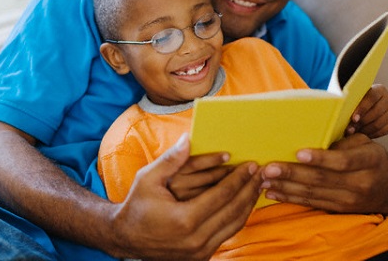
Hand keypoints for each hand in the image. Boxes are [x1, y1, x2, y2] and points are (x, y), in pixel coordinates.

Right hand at [111, 134, 261, 259]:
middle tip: (261, 173)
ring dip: (248, 204)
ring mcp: (199, 251)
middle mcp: (195, 239)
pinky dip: (238, 218)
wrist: (126, 237)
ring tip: (258, 186)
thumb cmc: (136, 205)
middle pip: (234, 211)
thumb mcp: (149, 178)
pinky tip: (243, 203)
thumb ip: (171, 159)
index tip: (250, 165)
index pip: (222, 195)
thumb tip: (188, 138)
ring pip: (234, 225)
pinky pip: (226, 234)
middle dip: (249, 190)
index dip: (239, 179)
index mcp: (184, 219)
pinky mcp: (200, 256)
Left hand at [261, 134, 387, 219]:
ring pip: (313, 193)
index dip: (320, 158)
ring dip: (286, 187)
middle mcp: (360, 183)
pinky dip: (290, 198)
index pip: (342, 161)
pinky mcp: (339, 209)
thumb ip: (342, 142)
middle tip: (269, 168)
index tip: (298, 153)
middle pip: (322, 179)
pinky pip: (311, 203)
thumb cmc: (371, 159)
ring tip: (264, 180)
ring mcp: (349, 200)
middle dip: (292, 173)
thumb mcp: (365, 144)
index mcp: (369, 161)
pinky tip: (273, 192)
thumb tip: (310, 134)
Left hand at [347, 84, 387, 137]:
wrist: (369, 103)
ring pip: (379, 123)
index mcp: (379, 89)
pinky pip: (384, 130)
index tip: (353, 118)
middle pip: (376, 112)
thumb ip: (351, 101)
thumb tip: (343, 111)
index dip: (362, 108)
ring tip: (354, 132)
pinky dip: (372, 134)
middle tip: (350, 129)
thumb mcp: (356, 97)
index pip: (372, 97)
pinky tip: (363, 134)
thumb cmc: (358, 99)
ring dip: (365, 129)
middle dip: (362, 122)